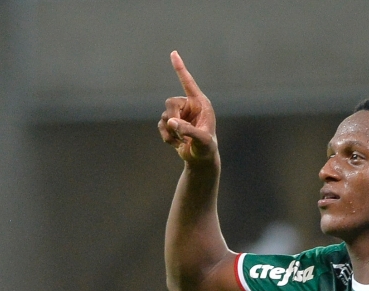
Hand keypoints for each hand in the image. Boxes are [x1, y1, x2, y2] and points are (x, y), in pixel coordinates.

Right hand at [158, 51, 217, 165]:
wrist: (201, 159)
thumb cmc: (207, 148)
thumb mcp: (201, 139)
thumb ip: (187, 130)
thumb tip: (170, 122)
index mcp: (200, 103)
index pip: (188, 82)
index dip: (180, 68)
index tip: (174, 53)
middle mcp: (189, 106)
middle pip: (170, 102)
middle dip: (172, 118)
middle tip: (180, 132)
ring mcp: (179, 114)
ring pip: (164, 116)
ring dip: (171, 131)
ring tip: (183, 141)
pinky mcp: (172, 124)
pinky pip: (161, 125)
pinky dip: (167, 136)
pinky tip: (177, 143)